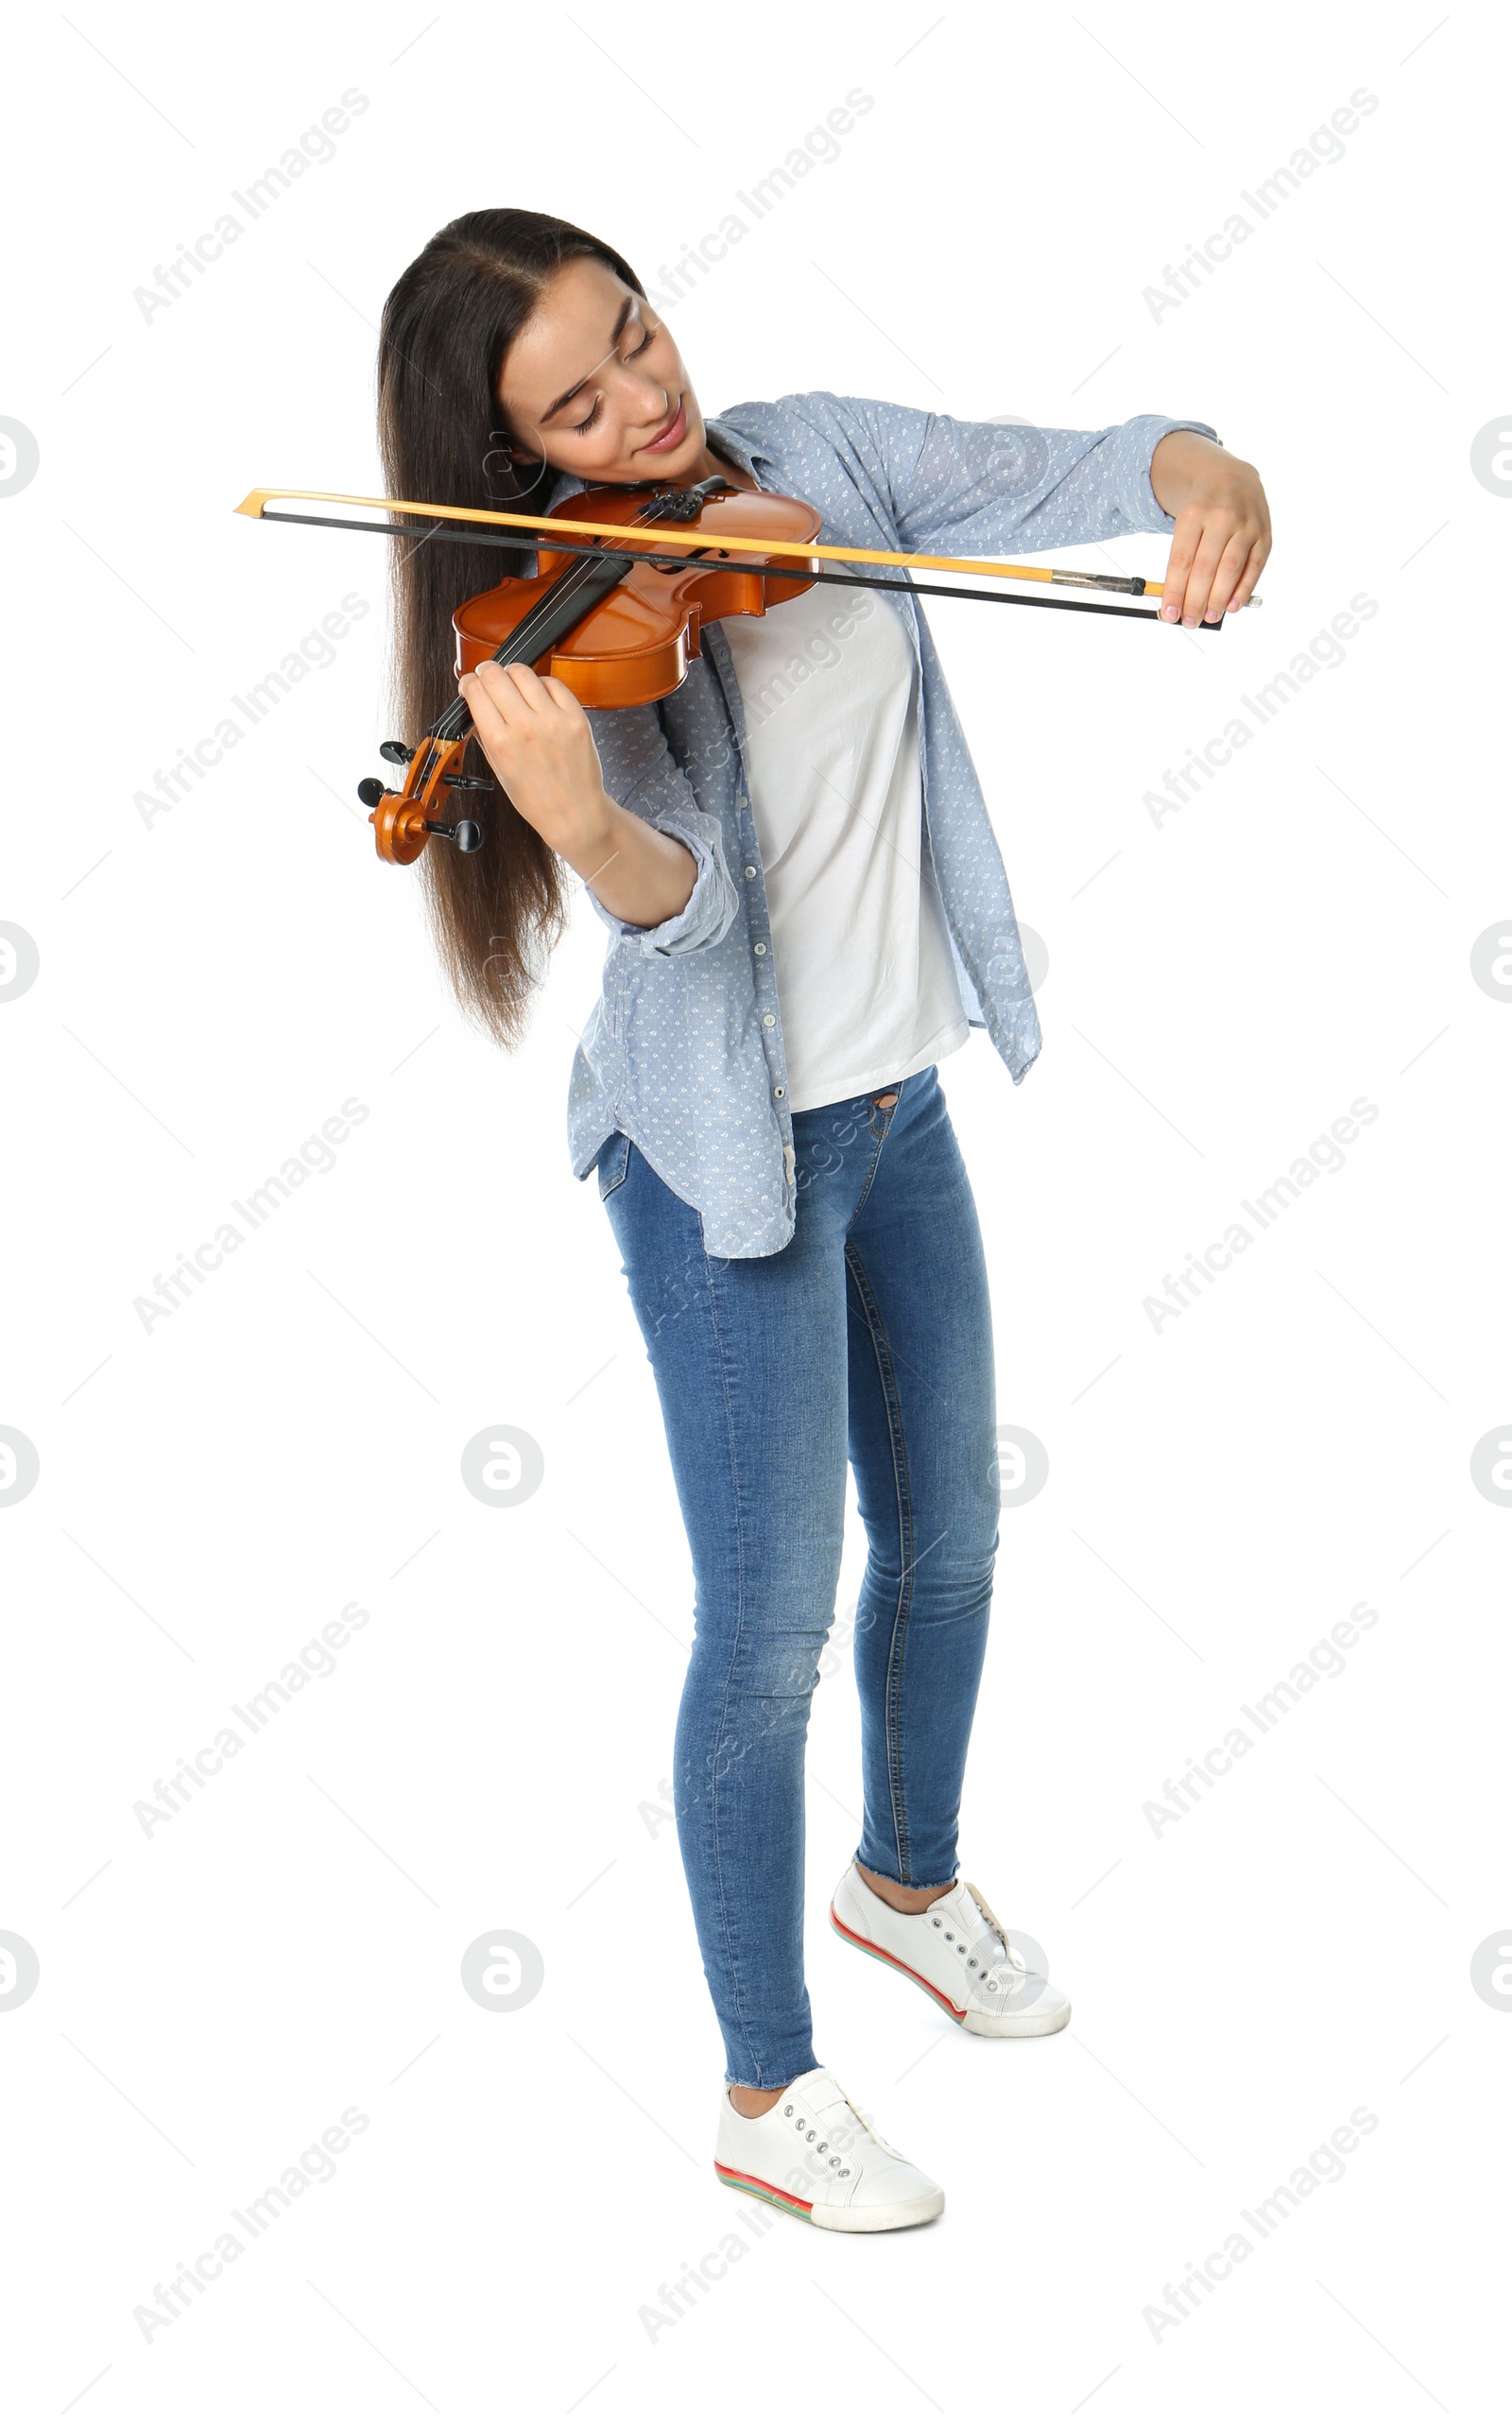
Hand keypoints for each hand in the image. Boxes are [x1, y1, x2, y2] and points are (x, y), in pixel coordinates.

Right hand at [457, 659, 612, 853]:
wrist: (574, 813)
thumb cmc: (537, 798)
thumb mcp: (499, 770)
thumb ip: (485, 736)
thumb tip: (476, 706)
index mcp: (500, 742)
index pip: (475, 691)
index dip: (469, 683)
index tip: (470, 684)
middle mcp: (525, 727)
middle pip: (495, 674)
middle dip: (486, 671)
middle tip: (488, 676)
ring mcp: (553, 720)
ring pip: (523, 672)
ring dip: (512, 673)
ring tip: (514, 684)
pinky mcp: (575, 717)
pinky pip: (553, 683)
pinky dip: (542, 684)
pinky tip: (539, 695)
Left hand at [1149, 431, 1270, 625]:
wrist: (1232, 477)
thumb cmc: (1205, 509)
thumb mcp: (1186, 523)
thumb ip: (1184, 558)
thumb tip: (1179, 600)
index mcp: (1194, 513)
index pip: (1181, 560)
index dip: (1175, 591)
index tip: (1169, 614)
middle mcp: (1221, 517)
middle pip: (1205, 568)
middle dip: (1195, 600)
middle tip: (1189, 622)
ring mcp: (1246, 525)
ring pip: (1230, 569)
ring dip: (1218, 599)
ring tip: (1208, 617)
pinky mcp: (1264, 534)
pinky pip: (1254, 567)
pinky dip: (1243, 590)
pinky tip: (1232, 606)